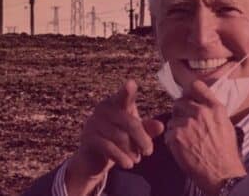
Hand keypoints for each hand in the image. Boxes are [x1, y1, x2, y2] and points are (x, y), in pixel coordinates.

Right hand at [65, 79, 165, 194]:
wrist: (93, 157)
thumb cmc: (118, 139)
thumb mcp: (135, 134)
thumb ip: (147, 129)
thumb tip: (161, 126)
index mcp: (115, 103)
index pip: (124, 97)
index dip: (127, 91)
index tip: (131, 83)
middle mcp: (103, 109)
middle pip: (130, 123)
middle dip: (142, 139)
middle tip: (149, 152)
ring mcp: (93, 122)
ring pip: (121, 138)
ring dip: (132, 151)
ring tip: (136, 159)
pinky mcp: (88, 137)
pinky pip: (109, 147)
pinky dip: (121, 157)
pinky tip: (128, 164)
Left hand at [165, 80, 247, 193]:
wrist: (223, 175)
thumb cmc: (226, 153)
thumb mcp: (226, 126)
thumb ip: (212, 111)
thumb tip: (199, 102)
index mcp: (215, 108)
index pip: (196, 86)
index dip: (188, 90)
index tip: (186, 95)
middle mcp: (201, 112)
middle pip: (179, 102)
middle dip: (180, 113)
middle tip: (186, 126)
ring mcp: (187, 123)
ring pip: (172, 119)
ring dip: (176, 128)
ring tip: (187, 141)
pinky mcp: (175, 135)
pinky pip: (167, 133)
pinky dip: (172, 140)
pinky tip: (182, 149)